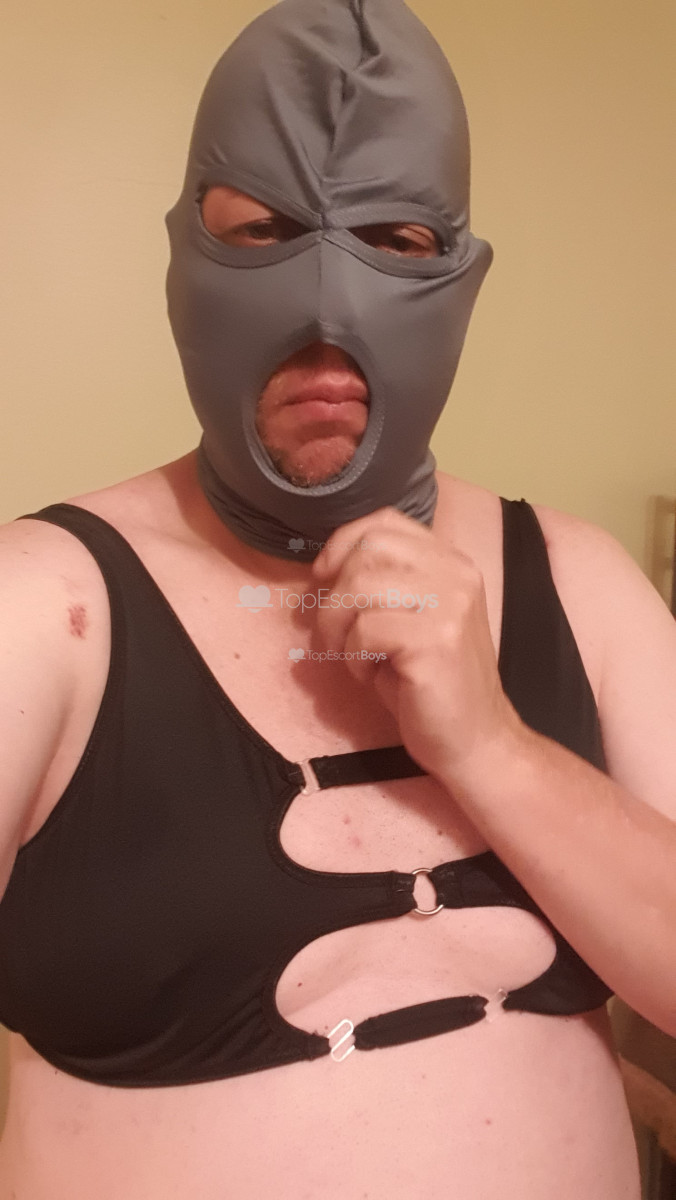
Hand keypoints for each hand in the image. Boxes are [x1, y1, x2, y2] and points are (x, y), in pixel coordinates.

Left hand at [311, 507, 525, 784]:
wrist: (475, 740)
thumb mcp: (407, 619)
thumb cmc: (430, 683)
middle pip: (368, 548)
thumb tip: (323, 569)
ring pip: (360, 586)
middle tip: (332, 635)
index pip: (385, 521)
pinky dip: (354, 656)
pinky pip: (366, 629)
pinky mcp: (437, 639)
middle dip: (334, 593)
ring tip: (353, 658)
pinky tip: (371, 675)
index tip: (323, 579)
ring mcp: (450, 604)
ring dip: (338, 626)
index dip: (342, 543)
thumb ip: (382, 584)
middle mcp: (456, 573)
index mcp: (450, 562)